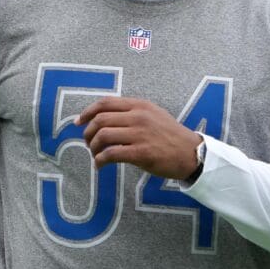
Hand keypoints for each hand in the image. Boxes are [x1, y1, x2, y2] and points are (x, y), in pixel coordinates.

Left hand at [76, 97, 201, 178]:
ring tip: (95, 155)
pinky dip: (100, 160)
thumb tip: (105, 118)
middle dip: (88, 133)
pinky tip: (100, 165)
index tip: (79, 123)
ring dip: (93, 147)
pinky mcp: (141, 152)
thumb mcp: (154, 114)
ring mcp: (139, 134)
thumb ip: (132, 112)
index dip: (87, 112)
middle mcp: (138, 116)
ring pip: (103, 136)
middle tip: (88, 143)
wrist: (191, 153)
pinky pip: (111, 154)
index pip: (105, 103)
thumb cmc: (170, 136)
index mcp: (140, 105)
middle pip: (100, 119)